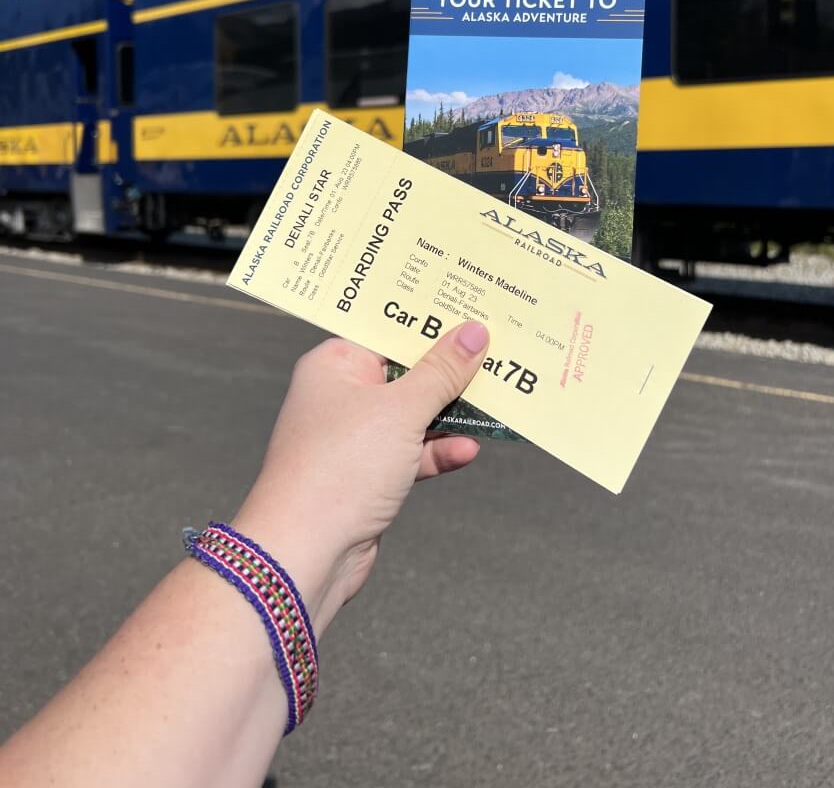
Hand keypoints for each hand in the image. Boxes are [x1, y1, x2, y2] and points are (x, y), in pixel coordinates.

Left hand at [232, 320, 488, 634]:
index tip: (473, 311)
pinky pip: (411, 453)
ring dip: (450, 413)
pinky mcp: (368, 475)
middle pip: (405, 372)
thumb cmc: (340, 469)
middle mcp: (340, 396)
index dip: (429, 323)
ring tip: (495, 401)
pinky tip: (467, 450)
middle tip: (496, 353)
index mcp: (335, 365)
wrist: (304, 554)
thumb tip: (473, 333)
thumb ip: (441, 372)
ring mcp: (355, 438)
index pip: (387, 330)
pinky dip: (438, 450)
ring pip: (413, 415)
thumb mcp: (401, 411)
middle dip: (449, 370)